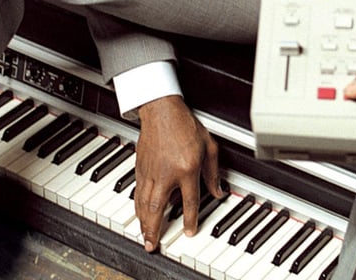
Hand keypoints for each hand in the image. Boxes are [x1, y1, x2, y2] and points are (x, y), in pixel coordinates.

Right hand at [133, 95, 224, 251]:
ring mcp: (151, 171)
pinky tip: (138, 213)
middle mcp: (167, 174)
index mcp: (187, 169)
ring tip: (145, 235)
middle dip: (155, 229)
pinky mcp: (141, 167)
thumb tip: (218, 191)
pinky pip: (138, 192)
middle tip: (153, 244)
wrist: (162, 110)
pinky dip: (137, 206)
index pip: (189, 202)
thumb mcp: (209, 147)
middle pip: (158, 209)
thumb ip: (213, 173)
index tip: (189, 232)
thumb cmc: (185, 125)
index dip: (190, 220)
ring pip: (144, 203)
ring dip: (144, 222)